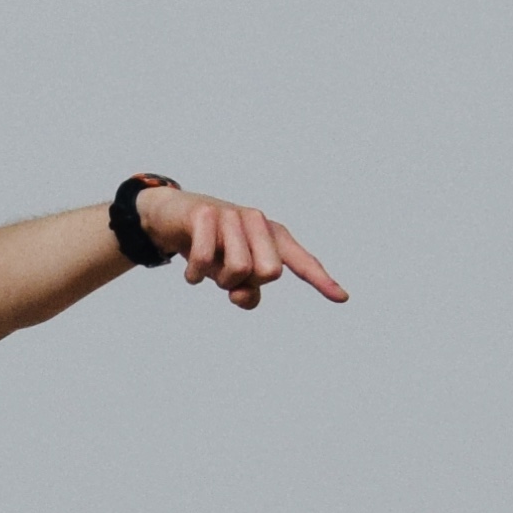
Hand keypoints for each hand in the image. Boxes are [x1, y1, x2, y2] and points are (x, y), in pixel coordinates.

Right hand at [129, 183, 343, 312]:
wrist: (170, 216)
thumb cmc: (210, 246)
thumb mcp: (229, 273)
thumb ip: (245, 291)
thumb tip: (243, 296)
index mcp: (271, 236)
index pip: (301, 262)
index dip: (321, 281)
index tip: (341, 298)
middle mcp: (258, 222)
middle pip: (269, 272)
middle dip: (243, 283)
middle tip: (224, 273)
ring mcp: (233, 215)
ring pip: (237, 269)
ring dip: (215, 278)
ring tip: (207, 267)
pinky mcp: (206, 214)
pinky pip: (206, 260)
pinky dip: (195, 274)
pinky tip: (190, 270)